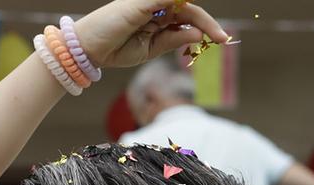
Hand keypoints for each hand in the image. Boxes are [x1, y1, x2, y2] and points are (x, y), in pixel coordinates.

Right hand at [74, 0, 229, 69]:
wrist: (90, 50)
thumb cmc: (115, 49)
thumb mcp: (149, 49)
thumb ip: (171, 40)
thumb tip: (197, 34)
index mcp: (156, 17)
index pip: (186, 17)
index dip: (205, 26)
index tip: (220, 39)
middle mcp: (154, 6)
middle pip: (187, 10)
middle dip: (208, 24)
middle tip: (223, 39)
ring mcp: (148, 2)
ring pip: (180, 4)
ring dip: (201, 17)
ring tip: (217, 34)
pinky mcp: (142, 2)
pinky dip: (181, 3)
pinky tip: (197, 20)